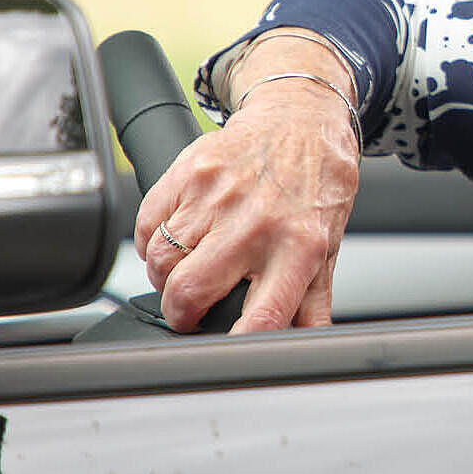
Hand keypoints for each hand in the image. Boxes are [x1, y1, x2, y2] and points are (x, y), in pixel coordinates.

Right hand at [135, 61, 359, 333]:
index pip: (262, 316)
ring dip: (164, 278)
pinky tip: (175, 240)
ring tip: (185, 272)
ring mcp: (218, 195)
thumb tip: (305, 345)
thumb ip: (312, 303)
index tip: (224, 354)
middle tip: (190, 312)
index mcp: (298, 247)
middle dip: (182, 315)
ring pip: (160, 261)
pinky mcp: (188, 171)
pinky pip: (146, 225)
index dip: (237, 346)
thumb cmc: (316, 185)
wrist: (301, 119)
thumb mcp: (326, 248)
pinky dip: (149, 242)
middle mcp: (257, 221)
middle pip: (190, 291)